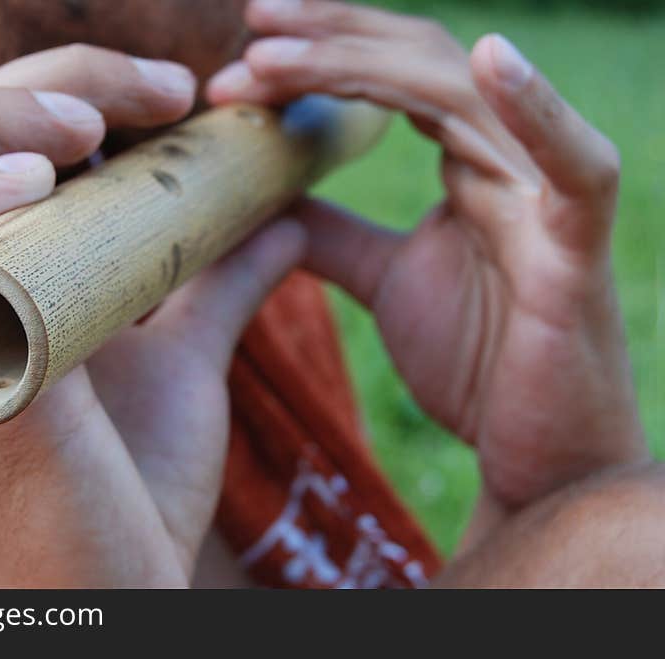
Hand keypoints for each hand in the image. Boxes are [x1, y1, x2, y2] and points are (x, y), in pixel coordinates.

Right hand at [0, 43, 305, 585]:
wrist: (119, 590)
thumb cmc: (135, 482)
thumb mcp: (186, 357)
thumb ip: (219, 282)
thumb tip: (283, 214)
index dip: (61, 90)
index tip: (174, 93)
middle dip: (34, 92)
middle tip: (149, 93)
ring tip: (83, 132)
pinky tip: (32, 183)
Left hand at [208, 0, 647, 506]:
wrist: (538, 451)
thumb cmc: (478, 361)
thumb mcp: (384, 281)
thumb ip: (332, 234)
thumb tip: (269, 199)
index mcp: (466, 160)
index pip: (392, 74)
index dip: (322, 51)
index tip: (244, 47)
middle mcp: (506, 159)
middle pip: (419, 62)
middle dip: (329, 38)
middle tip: (249, 23)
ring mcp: (545, 196)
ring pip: (464, 98)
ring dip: (366, 66)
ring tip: (273, 56)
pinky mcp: (577, 249)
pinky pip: (576, 168)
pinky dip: (539, 110)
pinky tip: (492, 59)